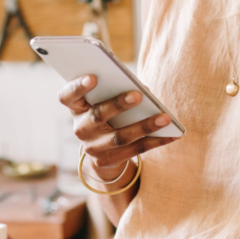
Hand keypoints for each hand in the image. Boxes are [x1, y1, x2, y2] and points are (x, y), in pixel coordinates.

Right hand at [58, 75, 179, 178]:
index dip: (78, 87)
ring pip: (120, 137)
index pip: (67, 96)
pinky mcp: (107, 161)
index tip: (93, 77)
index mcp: (76, 107)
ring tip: (165, 117)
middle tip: (138, 94)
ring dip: (144, 126)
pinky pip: (135, 151)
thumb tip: (143, 89)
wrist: (100, 149)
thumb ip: (116, 90)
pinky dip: (156, 142)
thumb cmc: (107, 112)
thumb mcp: (103, 100)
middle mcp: (81, 128)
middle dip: (118, 104)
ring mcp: (92, 147)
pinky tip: (172, 135)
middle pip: (98, 115)